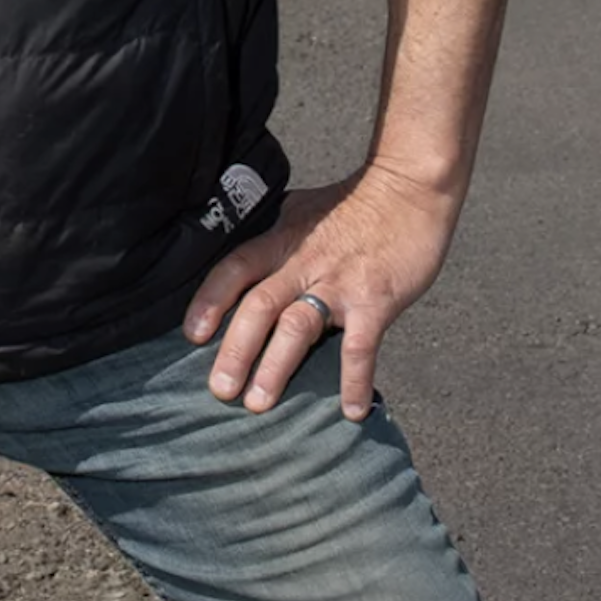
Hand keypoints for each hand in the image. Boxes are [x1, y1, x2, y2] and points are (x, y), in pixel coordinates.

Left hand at [181, 165, 459, 420]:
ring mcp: (340, 282)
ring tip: (258, 403)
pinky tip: (350, 412)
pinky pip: (360, 346)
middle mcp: (304, 261)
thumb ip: (277, 232)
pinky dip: (353, 380)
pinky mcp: (376, 300)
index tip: (192, 334)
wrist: (408, 188)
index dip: (210, 299)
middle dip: (235, 349)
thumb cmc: (354, 202)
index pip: (236, 268)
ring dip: (275, 367)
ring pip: (297, 325)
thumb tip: (250, 249)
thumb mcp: (303, 209)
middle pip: (259, 304)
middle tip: (220, 389)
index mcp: (283, 239)